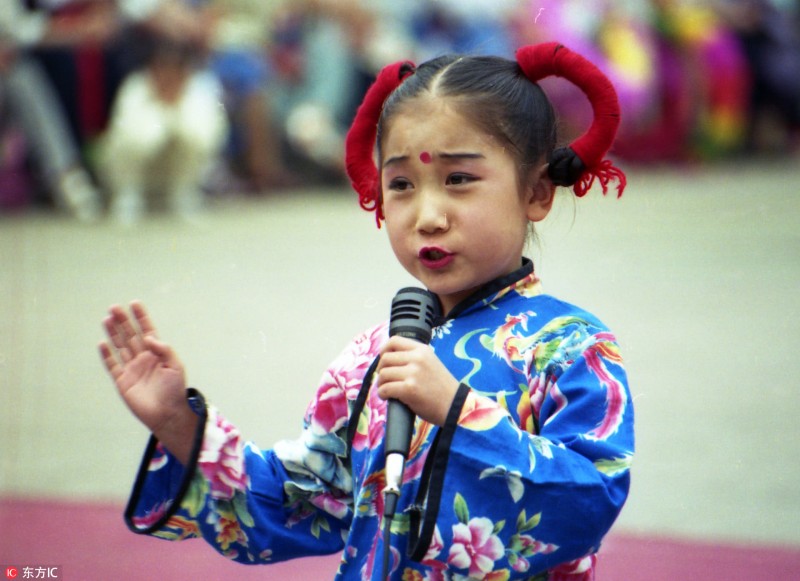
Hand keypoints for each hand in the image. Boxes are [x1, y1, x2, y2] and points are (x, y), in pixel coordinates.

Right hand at [99, 301, 196, 462]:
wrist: (167, 413)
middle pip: (130, 335)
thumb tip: (149, 337)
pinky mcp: (122, 381)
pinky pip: (112, 365)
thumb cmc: (175, 390)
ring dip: (114, 333)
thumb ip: (164, 350)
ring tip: (107, 318)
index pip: (147, 330)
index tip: (135, 303)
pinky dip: (107, 354)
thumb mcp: (176, 366)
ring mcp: (131, 368)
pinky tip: (102, 343)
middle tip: (115, 307)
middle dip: (123, 321)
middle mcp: (142, 358)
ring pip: (120, 346)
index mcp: (157, 353)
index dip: (141, 317)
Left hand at [376, 336, 459, 425]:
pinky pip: (385, 389)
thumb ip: (413, 358)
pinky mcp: (409, 388)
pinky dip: (382, 394)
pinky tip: (387, 397)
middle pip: (386, 358)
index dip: (384, 350)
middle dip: (381, 370)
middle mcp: (417, 358)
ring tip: (386, 389)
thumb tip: (388, 358)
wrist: (455, 406)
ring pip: (384, 374)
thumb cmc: (441, 388)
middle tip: (385, 380)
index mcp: (422, 350)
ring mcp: (413, 373)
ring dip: (381, 383)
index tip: (384, 361)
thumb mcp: (430, 363)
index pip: (394, 341)